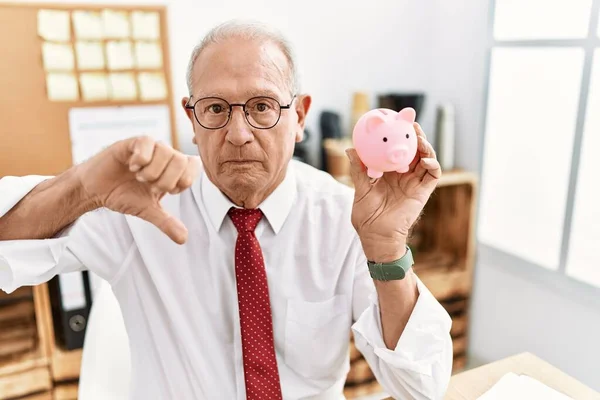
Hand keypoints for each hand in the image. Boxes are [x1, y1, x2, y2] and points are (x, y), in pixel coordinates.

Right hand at [76, 136, 201, 243]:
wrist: (95, 190)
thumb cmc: (123, 195)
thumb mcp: (147, 210)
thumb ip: (166, 222)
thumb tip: (183, 239)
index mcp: (172, 169)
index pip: (194, 165)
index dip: (183, 181)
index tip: (168, 191)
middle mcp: (163, 155)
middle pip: (181, 160)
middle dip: (166, 180)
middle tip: (150, 187)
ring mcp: (149, 147)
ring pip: (166, 151)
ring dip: (151, 172)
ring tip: (138, 177)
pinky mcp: (132, 142)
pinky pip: (147, 142)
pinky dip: (140, 160)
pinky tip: (131, 167)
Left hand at [346, 123, 440, 261]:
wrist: (376, 235)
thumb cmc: (366, 216)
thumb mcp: (360, 188)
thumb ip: (358, 169)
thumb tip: (350, 149)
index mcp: (390, 173)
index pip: (398, 150)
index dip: (400, 137)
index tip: (397, 122)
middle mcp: (404, 176)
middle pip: (415, 151)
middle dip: (416, 136)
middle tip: (411, 124)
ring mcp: (415, 183)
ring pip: (426, 159)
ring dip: (426, 147)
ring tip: (419, 138)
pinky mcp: (423, 192)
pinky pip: (433, 175)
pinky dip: (433, 164)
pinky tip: (425, 159)